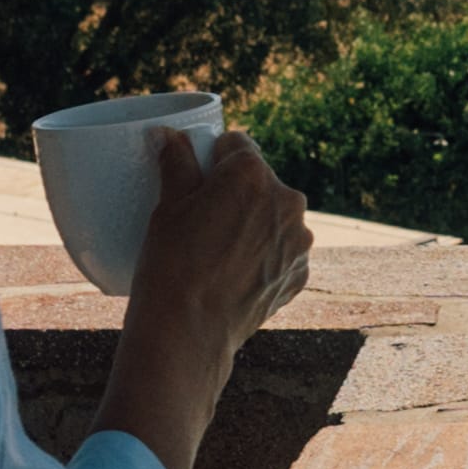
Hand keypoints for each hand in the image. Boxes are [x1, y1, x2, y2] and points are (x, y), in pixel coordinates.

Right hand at [128, 129, 315, 342]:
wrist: (189, 333)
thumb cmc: (171, 265)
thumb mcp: (167, 206)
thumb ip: (176, 162)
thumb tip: (170, 135)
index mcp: (252, 174)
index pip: (236, 145)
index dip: (214, 159)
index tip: (199, 178)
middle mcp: (287, 200)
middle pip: (260, 181)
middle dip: (237, 192)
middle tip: (204, 220)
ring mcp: (299, 241)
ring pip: (274, 217)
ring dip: (255, 224)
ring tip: (219, 251)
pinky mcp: (300, 274)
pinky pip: (282, 252)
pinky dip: (264, 256)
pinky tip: (236, 273)